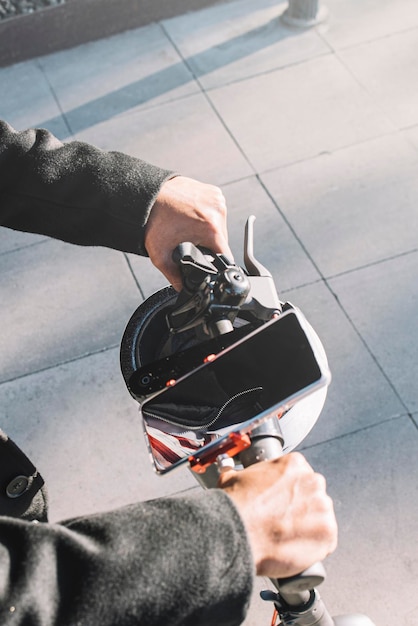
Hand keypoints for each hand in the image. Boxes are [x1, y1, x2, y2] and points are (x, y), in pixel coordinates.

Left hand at [145, 176, 232, 290]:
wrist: (145, 196)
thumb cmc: (152, 221)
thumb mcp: (161, 256)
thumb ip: (175, 278)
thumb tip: (183, 291)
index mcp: (211, 228)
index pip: (225, 256)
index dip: (217, 265)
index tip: (208, 265)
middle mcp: (218, 211)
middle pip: (222, 241)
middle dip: (209, 246)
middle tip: (191, 243)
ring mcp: (217, 199)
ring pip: (220, 226)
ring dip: (209, 231)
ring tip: (190, 229)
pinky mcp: (213, 191)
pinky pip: (216, 211)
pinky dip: (207, 216)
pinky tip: (192, 217)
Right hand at [218, 453, 337, 578]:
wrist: (236, 535)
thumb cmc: (235, 507)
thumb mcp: (232, 479)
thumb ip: (239, 474)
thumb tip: (232, 475)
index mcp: (294, 464)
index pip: (299, 476)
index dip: (288, 491)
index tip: (280, 502)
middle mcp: (313, 481)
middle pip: (313, 495)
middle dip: (301, 507)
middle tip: (283, 520)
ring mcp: (323, 507)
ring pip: (320, 517)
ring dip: (309, 527)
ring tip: (288, 537)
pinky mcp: (328, 533)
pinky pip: (326, 541)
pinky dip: (314, 547)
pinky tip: (296, 549)